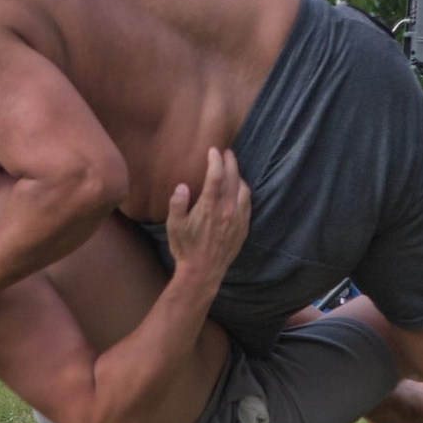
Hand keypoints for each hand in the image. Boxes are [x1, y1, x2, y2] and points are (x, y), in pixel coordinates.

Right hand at [165, 147, 249, 287]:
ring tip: (233, 170)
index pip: (216, 175)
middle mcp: (227, 210)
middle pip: (233, 178)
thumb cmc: (185, 248)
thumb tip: (182, 186)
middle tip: (226, 152)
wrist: (203, 273)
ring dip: (239, 176)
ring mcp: (238, 219)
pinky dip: (244, 192)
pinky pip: (248, 204)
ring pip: (243, 190)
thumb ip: (177, 204)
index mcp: (209, 207)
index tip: (213, 150)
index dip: (215, 160)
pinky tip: (240, 191)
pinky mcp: (243, 228)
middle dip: (230, 162)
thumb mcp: (174, 226)